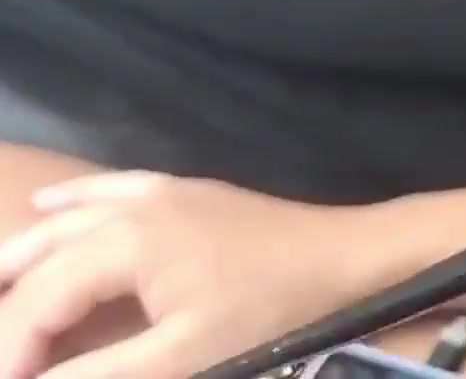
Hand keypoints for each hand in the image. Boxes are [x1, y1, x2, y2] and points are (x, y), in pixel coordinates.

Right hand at [0, 172, 367, 378]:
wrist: (347, 259)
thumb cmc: (270, 310)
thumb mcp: (184, 357)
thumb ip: (102, 374)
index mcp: (122, 245)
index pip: (39, 301)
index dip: (13, 349)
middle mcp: (130, 209)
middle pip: (45, 260)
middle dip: (12, 307)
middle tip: (2, 353)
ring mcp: (159, 194)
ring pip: (68, 220)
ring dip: (24, 255)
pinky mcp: (186, 193)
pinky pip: (111, 190)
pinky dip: (72, 204)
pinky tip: (46, 205)